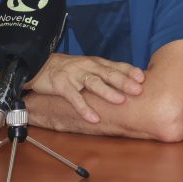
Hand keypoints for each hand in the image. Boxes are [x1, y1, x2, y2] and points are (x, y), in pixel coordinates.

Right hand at [29, 54, 145, 123]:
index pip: (116, 65)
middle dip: (124, 81)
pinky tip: (94, 118)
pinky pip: (74, 97)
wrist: (39, 64)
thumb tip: (128, 84)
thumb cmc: (69, 69)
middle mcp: (87, 66)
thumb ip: (105, 73)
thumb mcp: (88, 67)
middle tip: (138, 90)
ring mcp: (74, 74)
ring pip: (93, 82)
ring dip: (108, 92)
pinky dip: (84, 108)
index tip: (143, 78)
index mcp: (96, 63)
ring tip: (120, 101)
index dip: (129, 71)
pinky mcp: (61, 84)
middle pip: (108, 73)